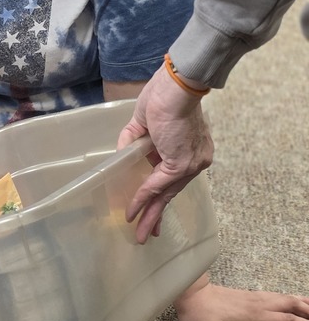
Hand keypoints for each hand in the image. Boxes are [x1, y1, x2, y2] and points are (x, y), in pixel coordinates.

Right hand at [117, 64, 213, 242]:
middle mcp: (196, 161)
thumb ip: (134, 144)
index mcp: (190, 150)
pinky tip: (132, 212)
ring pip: (166, 195)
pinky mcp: (180, 164)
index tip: (149, 210)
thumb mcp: (143, 124)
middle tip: (148, 234)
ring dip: (150, 215)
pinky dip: (142, 198)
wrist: (176, 87)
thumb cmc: (162, 96)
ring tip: (141, 234)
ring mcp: (190, 164)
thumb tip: (124, 159)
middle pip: (172, 193)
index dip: (159, 196)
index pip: (174, 180)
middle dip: (157, 215)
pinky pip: (157, 186)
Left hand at [174, 276, 308, 320]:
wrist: (188, 292)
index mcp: (253, 317)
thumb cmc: (198, 315)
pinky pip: (275, 295)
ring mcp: (254, 299)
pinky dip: (290, 297)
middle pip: (291, 307)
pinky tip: (293, 299)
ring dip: (303, 302)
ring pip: (284, 299)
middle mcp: (257, 306)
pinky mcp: (248, 295)